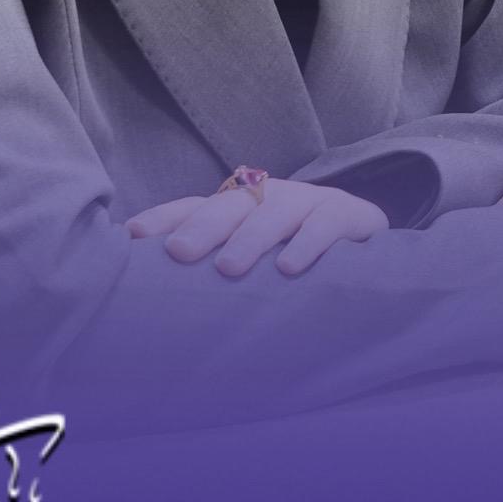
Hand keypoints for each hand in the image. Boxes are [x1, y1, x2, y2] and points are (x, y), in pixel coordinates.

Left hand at [127, 175, 388, 279]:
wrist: (368, 249)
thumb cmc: (294, 261)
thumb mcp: (253, 264)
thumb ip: (211, 274)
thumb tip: (148, 303)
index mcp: (240, 208)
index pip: (195, 206)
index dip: (165, 217)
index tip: (133, 236)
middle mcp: (269, 198)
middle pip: (231, 205)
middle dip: (203, 227)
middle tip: (179, 252)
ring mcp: (309, 203)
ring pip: (274, 212)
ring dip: (250, 238)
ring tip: (228, 268)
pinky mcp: (348, 215)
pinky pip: (325, 224)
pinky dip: (307, 243)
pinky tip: (289, 268)